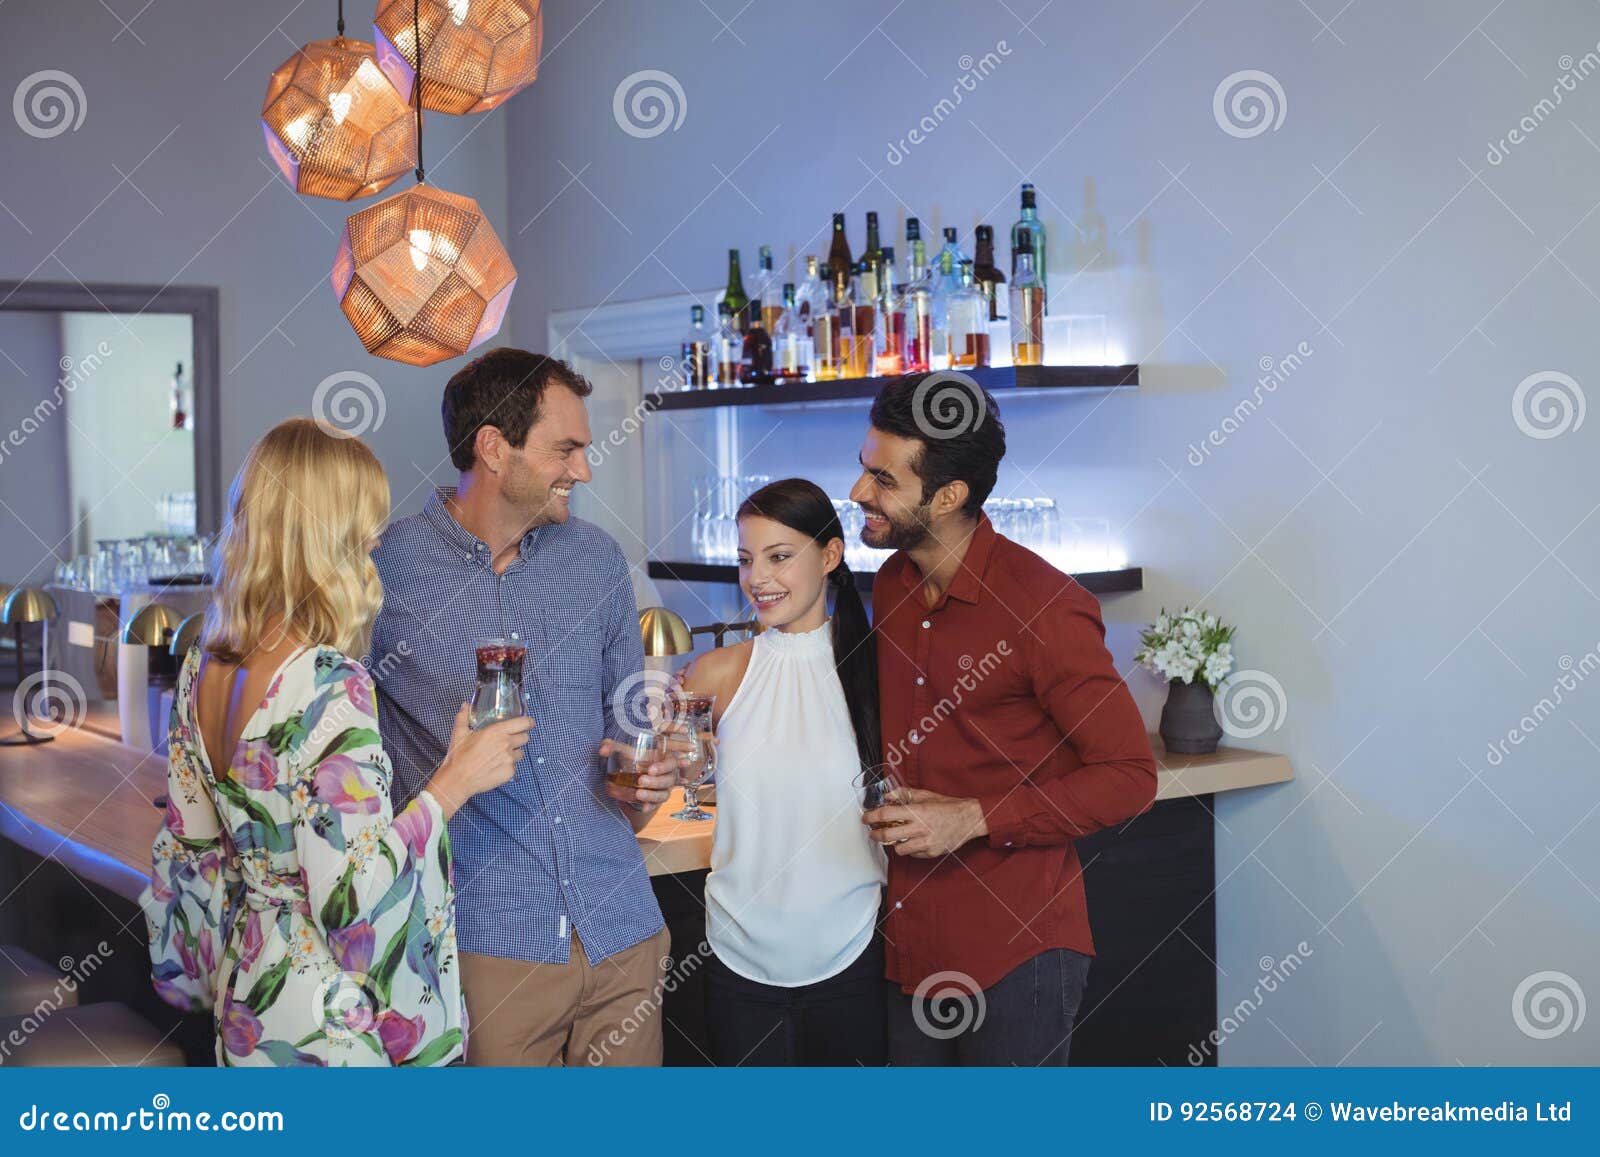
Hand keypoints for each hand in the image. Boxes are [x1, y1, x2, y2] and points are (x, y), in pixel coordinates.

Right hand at [426, 704, 532, 819]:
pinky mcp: (509, 773)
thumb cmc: (458, 757)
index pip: (524, 723)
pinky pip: (514, 766)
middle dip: (519, 737)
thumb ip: (463, 717)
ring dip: (514, 752)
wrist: (457, 781)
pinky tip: (496, 767)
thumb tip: (465, 705)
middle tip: (508, 741)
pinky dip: (508, 766)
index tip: (528, 723)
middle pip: (525, 737)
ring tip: (499, 756)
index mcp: (497, 732)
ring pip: (520, 753)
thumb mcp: (459, 734)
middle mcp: (506, 744)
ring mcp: (509, 760)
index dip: (528, 722)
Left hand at [599, 738, 678, 812]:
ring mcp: (663, 789)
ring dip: (651, 795)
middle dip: (655, 781)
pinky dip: (650, 806)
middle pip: (667, 780)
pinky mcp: (656, 800)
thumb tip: (603, 750)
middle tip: (641, 781)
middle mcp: (667, 775)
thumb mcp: (624, 751)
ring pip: (662, 794)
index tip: (651, 770)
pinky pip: (656, 805)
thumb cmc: (633, 758)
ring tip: (638, 794)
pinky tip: (643, 807)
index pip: (671, 763)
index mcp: (664, 760)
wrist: (633, 774)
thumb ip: (613, 747)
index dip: (663, 767)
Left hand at [863, 788, 986, 857]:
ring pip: (899, 849)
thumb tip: (888, 796)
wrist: (968, 819)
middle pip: (887, 835)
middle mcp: (919, 828)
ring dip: (894, 843)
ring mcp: (926, 843)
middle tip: (873, 833)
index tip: (866, 818)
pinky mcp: (931, 853)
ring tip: (895, 838)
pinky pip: (913, 854)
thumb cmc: (947, 806)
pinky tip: (913, 841)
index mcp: (917, 812)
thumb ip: (905, 794)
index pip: (886, 815)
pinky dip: (910, 849)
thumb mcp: (925, 795)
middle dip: (875, 835)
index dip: (872, 817)